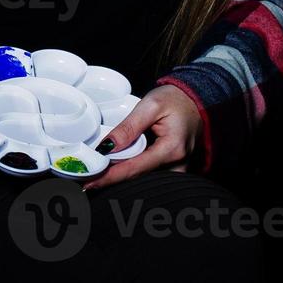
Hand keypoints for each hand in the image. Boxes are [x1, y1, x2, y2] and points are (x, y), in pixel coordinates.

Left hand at [82, 84, 201, 190]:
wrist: (194, 99)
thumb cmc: (175, 99)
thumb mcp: (150, 105)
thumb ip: (128, 127)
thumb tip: (107, 147)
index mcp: (172, 149)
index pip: (135, 169)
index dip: (110, 177)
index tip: (90, 183)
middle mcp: (178, 164)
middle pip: (139, 178)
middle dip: (113, 180)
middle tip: (88, 181)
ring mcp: (178, 169)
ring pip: (144, 179)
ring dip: (121, 177)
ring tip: (97, 177)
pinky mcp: (174, 168)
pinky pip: (150, 174)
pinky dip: (133, 172)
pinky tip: (115, 171)